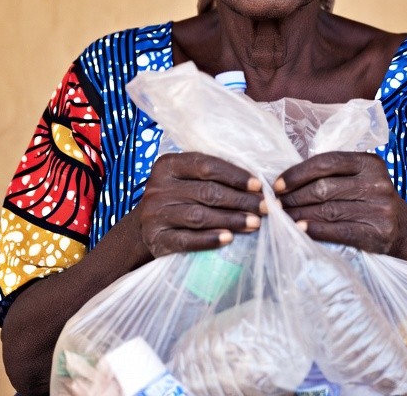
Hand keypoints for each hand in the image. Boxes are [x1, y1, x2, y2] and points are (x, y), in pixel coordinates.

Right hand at [135, 152, 263, 257]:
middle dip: (240, 200)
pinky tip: (229, 239)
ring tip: (255, 223)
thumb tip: (254, 184)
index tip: (259, 186)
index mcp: (168, 165)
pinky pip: (186, 240)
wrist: (141, 231)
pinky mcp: (156, 238)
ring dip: (231, 220)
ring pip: (199, 216)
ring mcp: (155, 214)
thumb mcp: (185, 180)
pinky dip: (210, 239)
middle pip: (206, 192)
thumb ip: (210, 176)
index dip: (235, 175)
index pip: (206, 166)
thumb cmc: (175, 200)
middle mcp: (158, 187)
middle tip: (265, 208)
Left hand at [274, 151, 406, 255]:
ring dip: (298, 215)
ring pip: (327, 209)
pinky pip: (338, 230)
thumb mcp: (362, 179)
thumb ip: (335, 174)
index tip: (277, 184)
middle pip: (323, 187)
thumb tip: (287, 180)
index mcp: (369, 162)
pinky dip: (315, 230)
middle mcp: (376, 182)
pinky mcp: (377, 232)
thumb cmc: (373, 202)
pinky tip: (299, 230)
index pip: (326, 162)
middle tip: (274, 204)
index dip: (298, 173)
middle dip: (293, 196)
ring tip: (281, 218)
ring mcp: (379, 208)